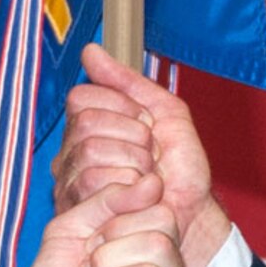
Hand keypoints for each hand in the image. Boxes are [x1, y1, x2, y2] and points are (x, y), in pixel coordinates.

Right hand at [56, 45, 230, 266]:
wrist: (194, 215)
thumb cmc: (181, 171)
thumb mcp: (165, 113)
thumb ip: (127, 82)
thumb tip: (90, 51)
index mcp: (90, 126)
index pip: (83, 97)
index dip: (123, 108)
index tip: (148, 126)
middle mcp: (72, 153)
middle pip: (87, 124)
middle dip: (132, 137)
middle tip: (151, 157)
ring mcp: (71, 182)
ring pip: (89, 152)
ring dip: (132, 164)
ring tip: (147, 179)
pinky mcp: (78, 211)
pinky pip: (92, 182)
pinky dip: (128, 187)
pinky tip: (139, 197)